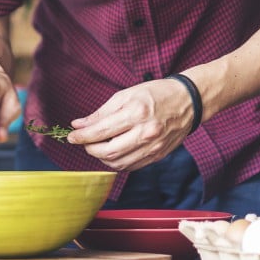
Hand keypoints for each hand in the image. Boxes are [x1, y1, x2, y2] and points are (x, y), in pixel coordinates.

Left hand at [66, 77, 195, 171]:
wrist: (188, 102)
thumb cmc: (156, 93)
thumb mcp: (127, 94)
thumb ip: (102, 112)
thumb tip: (79, 124)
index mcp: (136, 113)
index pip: (102, 131)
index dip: (82, 137)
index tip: (71, 137)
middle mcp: (145, 132)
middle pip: (108, 152)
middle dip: (90, 149)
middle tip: (84, 141)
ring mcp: (153, 147)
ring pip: (119, 163)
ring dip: (102, 158)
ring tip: (98, 146)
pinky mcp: (158, 155)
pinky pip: (131, 166)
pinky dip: (118, 162)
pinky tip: (113, 152)